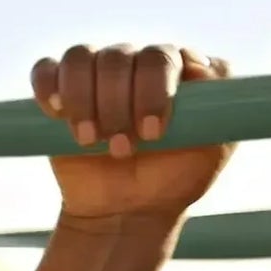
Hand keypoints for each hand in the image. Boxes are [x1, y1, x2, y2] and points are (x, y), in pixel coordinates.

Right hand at [31, 45, 234, 226]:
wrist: (126, 215)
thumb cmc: (172, 183)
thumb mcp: (212, 151)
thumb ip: (223, 107)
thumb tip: (200, 67)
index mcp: (174, 72)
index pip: (162, 56)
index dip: (154, 89)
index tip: (154, 132)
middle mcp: (136, 66)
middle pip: (120, 57)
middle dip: (118, 105)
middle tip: (123, 149)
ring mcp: (98, 77)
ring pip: (82, 59)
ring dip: (85, 101)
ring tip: (90, 141)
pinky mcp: (62, 94)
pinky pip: (47, 70)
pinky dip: (48, 85)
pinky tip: (58, 113)